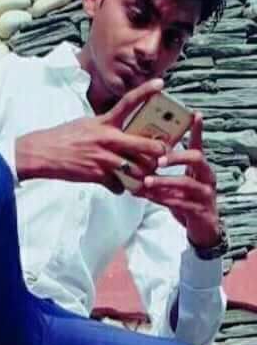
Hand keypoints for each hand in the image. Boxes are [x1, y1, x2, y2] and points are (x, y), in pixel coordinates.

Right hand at [16, 79, 166, 193]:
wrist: (42, 154)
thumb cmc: (62, 138)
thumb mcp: (86, 125)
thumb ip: (105, 127)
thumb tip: (121, 132)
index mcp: (104, 123)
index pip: (128, 103)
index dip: (146, 91)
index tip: (161, 83)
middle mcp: (107, 139)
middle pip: (145, 145)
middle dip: (158, 152)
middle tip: (163, 154)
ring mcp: (103, 158)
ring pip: (136, 169)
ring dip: (142, 174)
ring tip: (143, 174)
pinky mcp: (97, 175)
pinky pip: (119, 185)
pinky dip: (121, 188)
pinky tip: (118, 185)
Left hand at [135, 113, 220, 246]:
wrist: (201, 229)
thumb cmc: (186, 201)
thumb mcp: (176, 184)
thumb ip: (163, 173)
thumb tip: (138, 159)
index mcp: (200, 168)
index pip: (199, 145)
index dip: (197, 130)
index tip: (194, 115)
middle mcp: (206, 177)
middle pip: (197, 158)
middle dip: (176, 156)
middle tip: (158, 159)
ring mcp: (205, 194)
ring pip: (186, 183)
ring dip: (164, 181)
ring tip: (146, 181)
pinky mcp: (200, 211)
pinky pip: (181, 203)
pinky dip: (163, 199)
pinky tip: (149, 197)